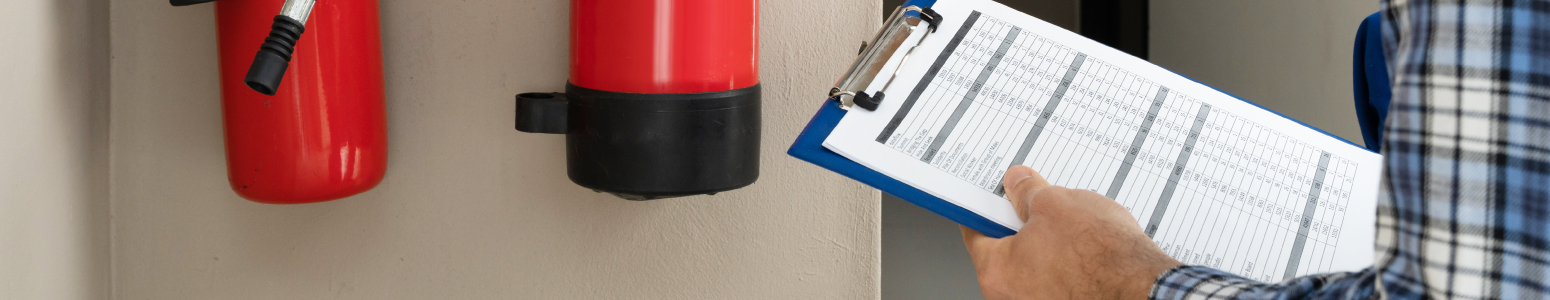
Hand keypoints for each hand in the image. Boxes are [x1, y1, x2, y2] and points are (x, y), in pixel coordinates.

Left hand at [962, 166, 1181, 299]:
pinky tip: (1087, 247)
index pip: (975, 232)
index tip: (992, 194)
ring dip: (1048, 243)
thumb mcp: (1057, 204)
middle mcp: (1012, 297)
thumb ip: (1028, 192)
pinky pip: (1058, 278)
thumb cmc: (1102, 256)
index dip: (985, 206)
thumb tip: (1017, 183)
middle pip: (1006, 250)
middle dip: (1022, 223)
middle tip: (1039, 203)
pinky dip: (1067, 262)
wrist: (1145, 288)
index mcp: (997, 272)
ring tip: (1072, 226)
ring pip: (1035, 264)